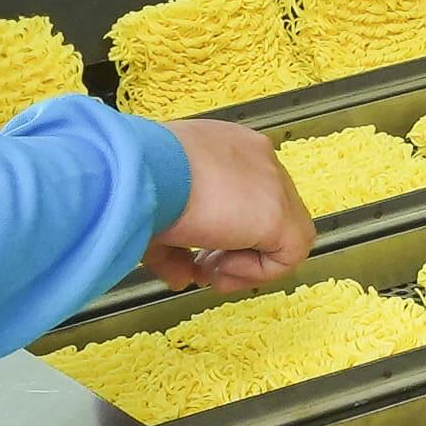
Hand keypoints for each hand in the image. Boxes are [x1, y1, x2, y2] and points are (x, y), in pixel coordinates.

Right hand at [146, 117, 311, 292]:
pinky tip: (223, 268)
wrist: (140, 172)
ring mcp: (273, 182)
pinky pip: (289, 255)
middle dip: (237, 248)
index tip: (197, 252)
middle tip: (205, 266)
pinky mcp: (278, 213)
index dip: (225, 232)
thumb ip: (174, 249)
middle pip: (265, 213)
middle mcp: (257, 158)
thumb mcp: (155, 212)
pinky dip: (257, 271)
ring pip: (284, 235)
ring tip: (212, 271)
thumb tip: (182, 278)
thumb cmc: (137, 181)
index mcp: (228, 147)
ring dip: (248, 263)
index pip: (245, 193)